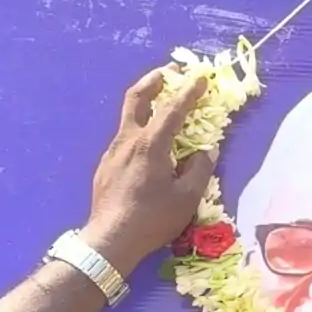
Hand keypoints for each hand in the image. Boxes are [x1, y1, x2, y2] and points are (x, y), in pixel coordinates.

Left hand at [81, 68, 214, 275]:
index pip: (173, 109)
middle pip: (137, 97)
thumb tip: (207, 151)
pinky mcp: (105, 166)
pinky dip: (140, 131)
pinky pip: (125, 140)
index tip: (201, 78)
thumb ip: (200, 169)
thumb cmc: (152, 219)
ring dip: (147, 105)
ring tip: (164, 107)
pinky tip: (150, 147)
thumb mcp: (187, 198)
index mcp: (151, 145)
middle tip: (171, 72)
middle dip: (155, 79)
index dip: (189, 91)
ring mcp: (112, 152)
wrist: (110, 240)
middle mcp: (128, 141)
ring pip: (129, 118)